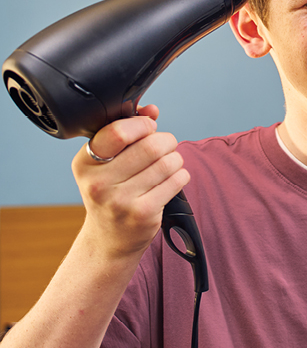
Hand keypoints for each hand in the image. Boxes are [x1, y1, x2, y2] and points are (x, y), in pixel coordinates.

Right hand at [72, 105, 189, 259]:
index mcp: (85, 162)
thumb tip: (151, 109)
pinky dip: (181, 175)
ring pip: (168, 162)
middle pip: (151, 145)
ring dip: (176, 159)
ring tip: (168, 164)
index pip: (119, 131)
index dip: (143, 124)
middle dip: (166, 141)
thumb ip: (127, 130)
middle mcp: (99, 183)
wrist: (109, 238)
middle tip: (165, 147)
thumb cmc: (112, 190)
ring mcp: (120, 201)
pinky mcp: (143, 214)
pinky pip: (176, 181)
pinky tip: (171, 180)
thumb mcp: (107, 161)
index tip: (148, 128)